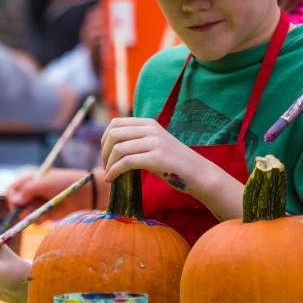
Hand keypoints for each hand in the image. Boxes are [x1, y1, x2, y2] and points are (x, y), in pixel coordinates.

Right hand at [5, 167, 95, 220]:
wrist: (82, 193)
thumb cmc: (63, 183)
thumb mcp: (44, 183)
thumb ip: (28, 190)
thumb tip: (14, 201)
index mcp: (29, 180)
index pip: (12, 189)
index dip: (11, 196)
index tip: (15, 203)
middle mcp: (31, 193)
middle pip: (15, 204)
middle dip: (20, 209)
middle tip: (28, 212)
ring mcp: (37, 204)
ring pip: (24, 214)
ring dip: (30, 215)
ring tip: (43, 211)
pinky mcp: (44, 214)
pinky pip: (34, 221)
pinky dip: (38, 220)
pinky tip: (47, 217)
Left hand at [101, 117, 215, 194]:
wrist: (198, 173)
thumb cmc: (175, 163)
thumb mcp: (155, 144)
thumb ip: (138, 141)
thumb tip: (110, 147)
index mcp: (149, 123)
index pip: (116, 123)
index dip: (104, 139)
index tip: (105, 155)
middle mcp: (151, 129)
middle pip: (114, 134)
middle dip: (104, 152)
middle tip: (106, 166)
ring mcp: (155, 143)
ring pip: (119, 148)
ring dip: (109, 164)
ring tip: (110, 175)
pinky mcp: (156, 158)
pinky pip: (126, 162)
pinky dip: (115, 171)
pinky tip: (112, 179)